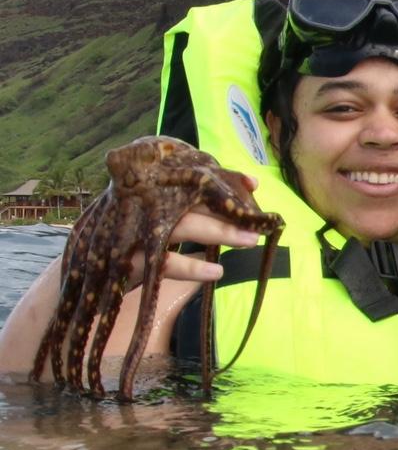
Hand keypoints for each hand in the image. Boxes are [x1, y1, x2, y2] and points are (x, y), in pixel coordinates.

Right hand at [131, 173, 264, 288]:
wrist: (88, 269)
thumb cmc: (138, 234)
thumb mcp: (166, 213)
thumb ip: (204, 200)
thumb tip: (252, 183)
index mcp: (152, 188)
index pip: (191, 178)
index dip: (223, 180)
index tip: (253, 184)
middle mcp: (143, 203)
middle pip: (189, 199)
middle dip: (226, 209)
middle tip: (258, 222)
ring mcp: (135, 229)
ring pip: (181, 226)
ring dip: (218, 232)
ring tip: (249, 241)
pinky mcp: (129, 258)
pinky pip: (165, 262)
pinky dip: (192, 267)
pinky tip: (216, 271)